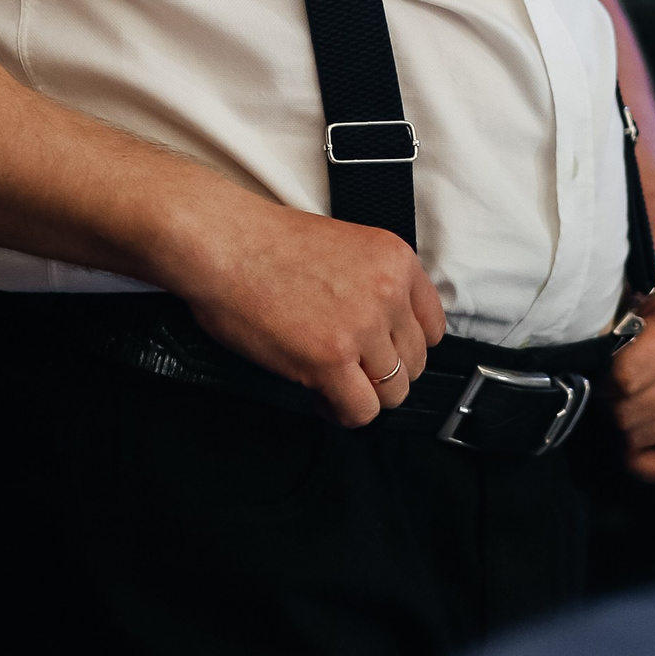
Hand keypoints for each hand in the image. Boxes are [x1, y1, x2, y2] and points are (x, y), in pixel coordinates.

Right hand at [169, 198, 446, 428]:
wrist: (222, 243)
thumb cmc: (266, 243)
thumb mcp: (345, 246)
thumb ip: (375, 284)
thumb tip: (386, 334)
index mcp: (396, 259)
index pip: (433, 326)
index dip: (404, 345)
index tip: (382, 351)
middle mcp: (388, 292)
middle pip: (414, 363)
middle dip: (382, 372)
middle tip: (350, 368)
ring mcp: (361, 327)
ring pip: (393, 392)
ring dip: (364, 394)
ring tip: (334, 383)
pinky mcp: (330, 360)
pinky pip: (361, 411)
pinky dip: (342, 412)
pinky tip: (321, 396)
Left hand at [608, 257, 654, 485]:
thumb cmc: (653, 290)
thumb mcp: (628, 283)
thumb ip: (603, 311)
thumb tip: (570, 343)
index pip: (624, 379)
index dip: (596, 378)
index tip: (587, 365)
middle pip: (629, 414)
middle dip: (603, 404)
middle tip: (596, 385)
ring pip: (643, 440)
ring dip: (618, 427)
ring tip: (613, 400)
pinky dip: (644, 465)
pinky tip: (628, 444)